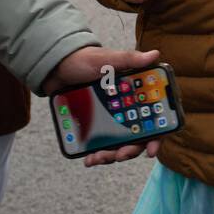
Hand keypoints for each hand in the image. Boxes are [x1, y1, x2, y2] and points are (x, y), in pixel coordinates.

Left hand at [47, 46, 162, 166]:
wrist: (56, 67)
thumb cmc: (84, 59)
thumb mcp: (106, 59)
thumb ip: (129, 60)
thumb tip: (154, 55)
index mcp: (134, 94)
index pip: (153, 117)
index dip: (157, 135)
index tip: (151, 149)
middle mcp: (127, 109)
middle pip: (138, 136)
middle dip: (131, 150)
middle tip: (120, 155)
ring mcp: (111, 119)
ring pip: (120, 144)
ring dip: (112, 155)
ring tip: (99, 158)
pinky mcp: (95, 126)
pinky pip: (101, 144)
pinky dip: (97, 154)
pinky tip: (89, 159)